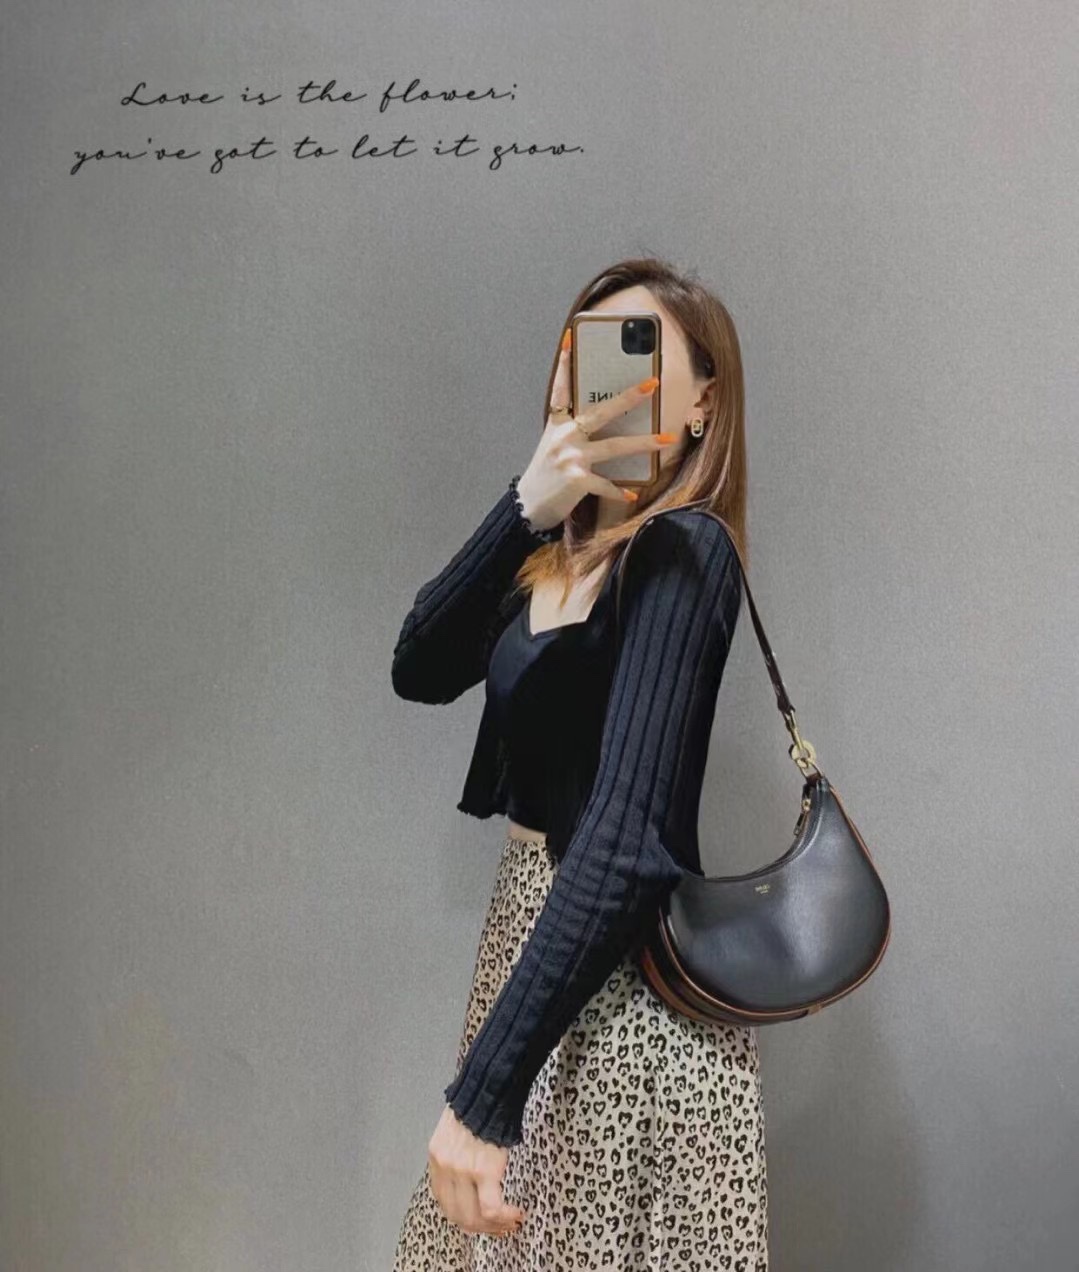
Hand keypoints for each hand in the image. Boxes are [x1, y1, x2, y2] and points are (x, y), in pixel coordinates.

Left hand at [428, 1105, 524, 1235]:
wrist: (491, 1087)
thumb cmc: (478, 1105)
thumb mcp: (454, 1130)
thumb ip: (455, 1154)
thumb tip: (467, 1177)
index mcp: (436, 1157)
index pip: (444, 1201)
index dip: (462, 1217)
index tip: (480, 1220)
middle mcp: (445, 1167)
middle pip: (458, 1215)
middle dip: (480, 1228)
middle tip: (499, 1227)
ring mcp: (463, 1171)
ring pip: (474, 1217)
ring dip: (494, 1227)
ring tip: (510, 1222)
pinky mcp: (484, 1171)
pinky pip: (491, 1208)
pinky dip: (504, 1217)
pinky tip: (516, 1214)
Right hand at [515, 332, 677, 532]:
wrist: (527, 507)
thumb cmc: (545, 475)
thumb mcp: (554, 446)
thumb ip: (573, 431)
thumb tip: (607, 418)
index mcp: (556, 425)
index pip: (560, 388)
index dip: (564, 363)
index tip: (570, 338)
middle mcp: (563, 437)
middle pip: (600, 412)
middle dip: (628, 397)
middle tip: (652, 383)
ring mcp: (570, 458)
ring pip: (613, 446)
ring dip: (643, 443)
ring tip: (666, 439)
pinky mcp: (576, 480)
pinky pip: (605, 484)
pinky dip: (619, 491)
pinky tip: (632, 494)